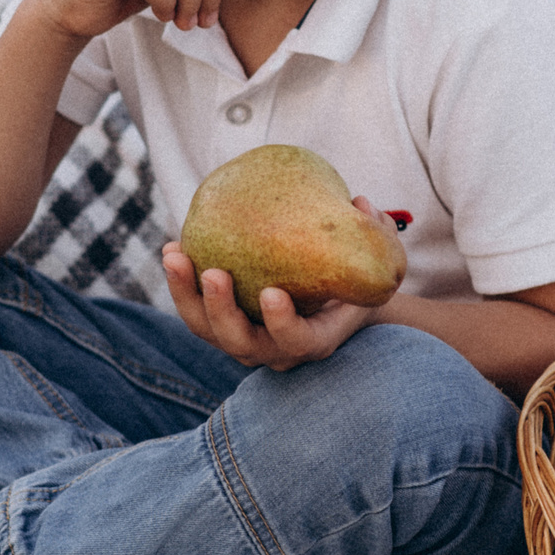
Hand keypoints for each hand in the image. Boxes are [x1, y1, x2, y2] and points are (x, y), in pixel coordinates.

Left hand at [161, 242, 377, 369]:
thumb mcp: (380, 259)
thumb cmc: (358, 278)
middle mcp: (276, 350)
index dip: (282, 324)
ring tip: (174, 255)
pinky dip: (182, 285)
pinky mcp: (224, 327)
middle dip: (220, 311)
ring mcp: (246, 342)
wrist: (335, 301)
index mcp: (316, 340)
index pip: (296, 342)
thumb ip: (378, 234)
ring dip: (186, 295)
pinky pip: (198, 312)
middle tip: (211, 272)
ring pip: (209, 331)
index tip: (272, 293)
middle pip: (239, 343)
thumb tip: (359, 204)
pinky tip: (173, 249)